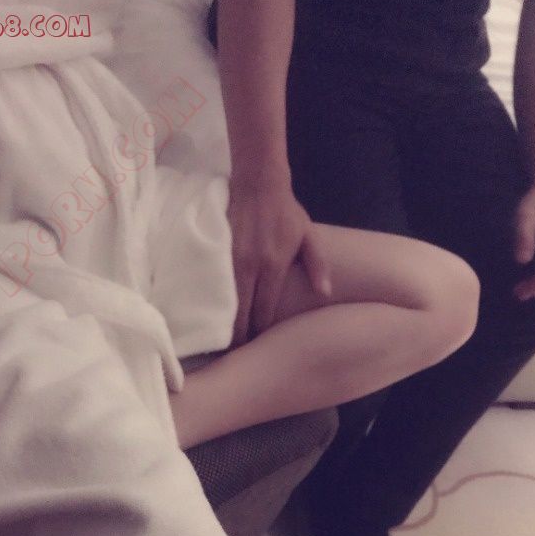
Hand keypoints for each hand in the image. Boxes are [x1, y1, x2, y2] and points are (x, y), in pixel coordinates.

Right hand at [226, 166, 331, 346]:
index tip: (256, 347)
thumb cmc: (285, 211)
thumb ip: (317, 265)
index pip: (264, 310)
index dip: (259, 331)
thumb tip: (325, 293)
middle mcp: (250, 267)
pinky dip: (212, 301)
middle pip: (241, 312)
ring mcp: (229, 261)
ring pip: (224, 302)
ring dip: (224, 322)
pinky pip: (212, 285)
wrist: (258, 183)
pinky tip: (209, 313)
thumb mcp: (308, 236)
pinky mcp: (214, 253)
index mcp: (273, 267)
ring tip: (222, 340)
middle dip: (239, 335)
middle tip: (236, 352)